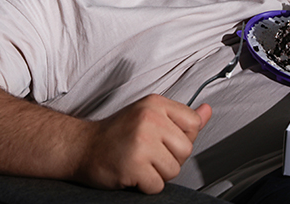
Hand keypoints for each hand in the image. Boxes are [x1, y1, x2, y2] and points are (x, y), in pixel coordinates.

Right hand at [73, 94, 211, 193]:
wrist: (81, 147)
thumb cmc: (116, 134)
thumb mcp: (149, 116)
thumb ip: (180, 117)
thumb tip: (207, 111)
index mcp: (155, 104)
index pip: (193, 123)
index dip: (180, 138)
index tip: (161, 139)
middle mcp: (149, 118)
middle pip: (186, 150)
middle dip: (169, 158)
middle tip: (147, 154)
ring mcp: (141, 141)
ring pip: (173, 170)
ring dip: (157, 173)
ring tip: (138, 162)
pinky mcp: (134, 165)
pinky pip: (157, 185)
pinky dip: (145, 185)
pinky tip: (131, 172)